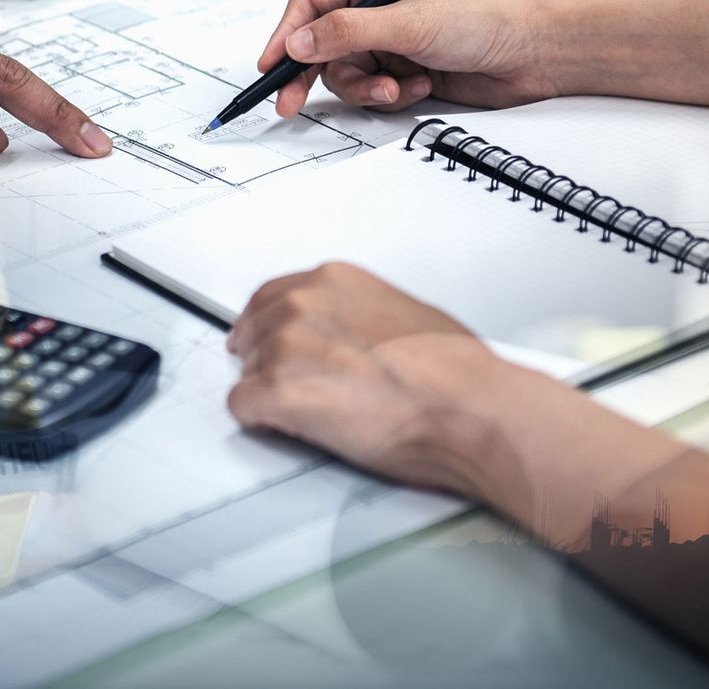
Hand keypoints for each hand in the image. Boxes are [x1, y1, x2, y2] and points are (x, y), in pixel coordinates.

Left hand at [226, 262, 508, 492]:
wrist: (466, 407)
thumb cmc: (452, 371)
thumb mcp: (404, 313)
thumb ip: (359, 316)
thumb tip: (349, 335)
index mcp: (334, 281)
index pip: (272, 296)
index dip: (272, 328)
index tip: (272, 344)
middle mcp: (303, 304)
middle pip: (254, 332)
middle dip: (269, 361)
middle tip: (298, 388)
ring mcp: (287, 346)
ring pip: (249, 371)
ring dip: (271, 393)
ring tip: (318, 412)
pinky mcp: (278, 391)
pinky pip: (242, 407)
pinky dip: (262, 421)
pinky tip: (295, 427)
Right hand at [258, 0, 561, 117]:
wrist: (535, 54)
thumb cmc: (487, 18)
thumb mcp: (410, 22)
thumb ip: (349, 32)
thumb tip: (299, 41)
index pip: (313, 3)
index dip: (287, 34)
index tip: (272, 65)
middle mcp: (380, 7)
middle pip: (322, 44)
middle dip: (313, 73)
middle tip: (289, 102)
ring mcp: (392, 42)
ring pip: (346, 74)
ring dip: (367, 88)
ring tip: (398, 88)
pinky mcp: (406, 72)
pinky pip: (374, 92)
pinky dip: (392, 96)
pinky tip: (421, 86)